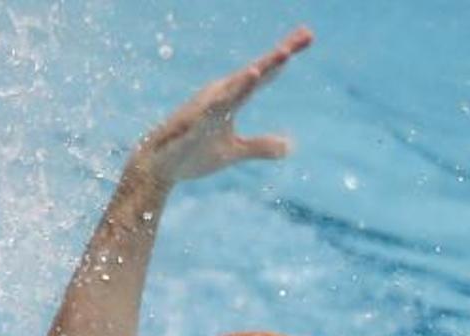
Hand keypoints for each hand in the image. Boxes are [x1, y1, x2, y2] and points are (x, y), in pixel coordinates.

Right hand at [131, 25, 312, 188]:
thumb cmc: (194, 154)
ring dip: (260, 70)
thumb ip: (260, 147)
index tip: (308, 36)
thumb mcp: (234, 152)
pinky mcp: (195, 124)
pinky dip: (230, 97)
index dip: (285, 57)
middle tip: (307, 35)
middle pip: (257, 70)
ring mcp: (208, 107)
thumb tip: (288, 147)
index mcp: (232, 98)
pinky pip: (214, 109)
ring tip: (283, 55)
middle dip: (281, 53)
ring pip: (239, 85)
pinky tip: (244, 85)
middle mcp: (222, 94)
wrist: (160, 167)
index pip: (264, 75)